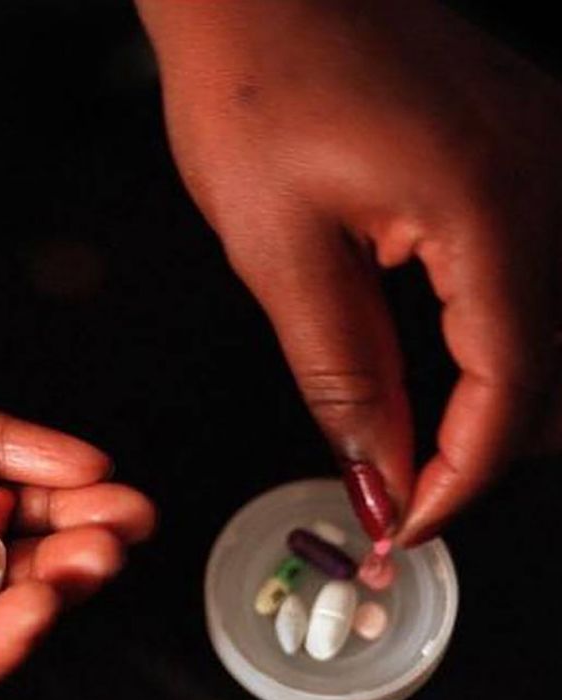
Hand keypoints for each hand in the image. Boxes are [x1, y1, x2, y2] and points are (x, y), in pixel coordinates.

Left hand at [137, 0, 561, 543]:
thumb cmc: (251, 93)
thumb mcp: (280, 251)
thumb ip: (343, 374)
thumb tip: (381, 474)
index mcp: (497, 207)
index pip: (517, 389)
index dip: (461, 477)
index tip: (402, 522)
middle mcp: (554, 178)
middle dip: (489, 445)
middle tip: (402, 487)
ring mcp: (555, 157)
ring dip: (501, 399)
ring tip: (411, 437)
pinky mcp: (533, 150)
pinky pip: (545, 274)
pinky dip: (502, 337)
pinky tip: (436, 362)